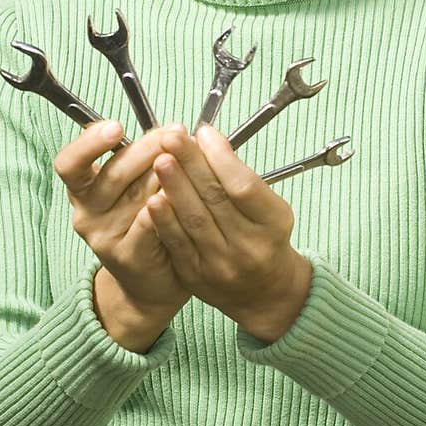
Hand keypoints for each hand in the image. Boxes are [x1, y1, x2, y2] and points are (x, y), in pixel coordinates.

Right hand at [52, 119, 191, 318]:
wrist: (153, 281)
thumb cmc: (147, 223)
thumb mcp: (135, 187)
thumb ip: (140, 159)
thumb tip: (170, 129)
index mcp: (82, 190)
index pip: (69, 163)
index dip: (88, 143)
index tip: (115, 126)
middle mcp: (86, 213)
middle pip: (113, 172)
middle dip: (148, 148)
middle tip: (176, 133)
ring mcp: (104, 237)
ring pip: (136, 195)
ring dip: (165, 173)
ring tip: (187, 156)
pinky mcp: (127, 256)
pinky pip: (148, 223)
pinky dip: (166, 204)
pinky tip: (181, 191)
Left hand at [145, 123, 312, 339]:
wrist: (262, 293)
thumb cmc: (264, 238)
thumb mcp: (268, 207)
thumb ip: (240, 176)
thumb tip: (208, 139)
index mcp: (273, 224)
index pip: (244, 187)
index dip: (221, 158)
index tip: (204, 133)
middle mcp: (249, 247)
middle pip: (216, 199)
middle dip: (191, 164)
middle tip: (172, 137)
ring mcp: (221, 265)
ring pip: (194, 220)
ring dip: (174, 187)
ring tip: (159, 159)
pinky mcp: (196, 276)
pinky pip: (177, 243)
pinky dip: (164, 220)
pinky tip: (152, 198)